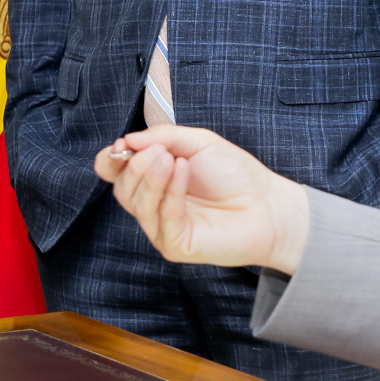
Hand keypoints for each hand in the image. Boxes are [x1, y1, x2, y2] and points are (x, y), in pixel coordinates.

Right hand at [94, 125, 310, 273]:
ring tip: (172, 159)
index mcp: (154, 179)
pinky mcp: (175, 244)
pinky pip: (161, 217)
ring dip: (151, 176)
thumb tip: (128, 140)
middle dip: (136, 166)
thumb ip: (163, 136)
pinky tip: (183, 171)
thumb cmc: (236, 175)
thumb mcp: (199, 142)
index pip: (115, 173)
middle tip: (159, 151)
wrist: (268, 205)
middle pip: (122, 188)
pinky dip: (170, 191)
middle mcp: (154, 204)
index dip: (111, 160)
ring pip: (137, 203)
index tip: (122, 146)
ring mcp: (162, 227)